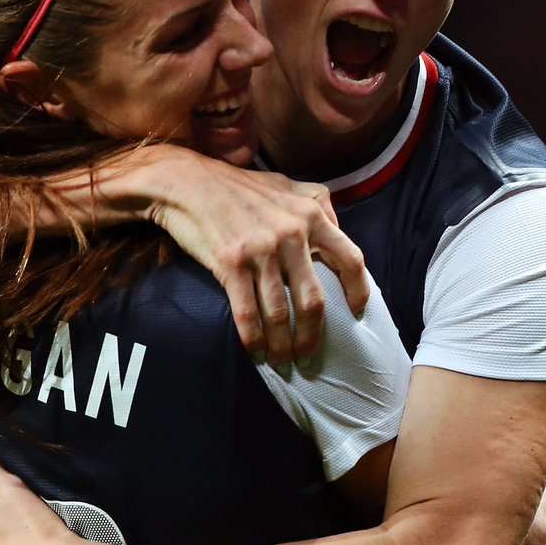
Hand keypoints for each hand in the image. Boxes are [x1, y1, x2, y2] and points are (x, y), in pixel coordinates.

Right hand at [145, 152, 368, 363]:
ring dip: (282, 345)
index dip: (358, 291)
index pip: (350, 259)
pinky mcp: (230, 263)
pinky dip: (253, 339)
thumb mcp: (286, 184)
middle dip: (312, 336)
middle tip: (309, 356)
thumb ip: (316, 202)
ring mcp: (260, 250)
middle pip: (313, 301)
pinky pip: (247, 312)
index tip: (357, 313)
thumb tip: (338, 227)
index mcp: (310, 215)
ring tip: (282, 361)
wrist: (188, 183)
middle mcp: (290, 234)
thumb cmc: (238, 187)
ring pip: (280, 313)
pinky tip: (256, 351)